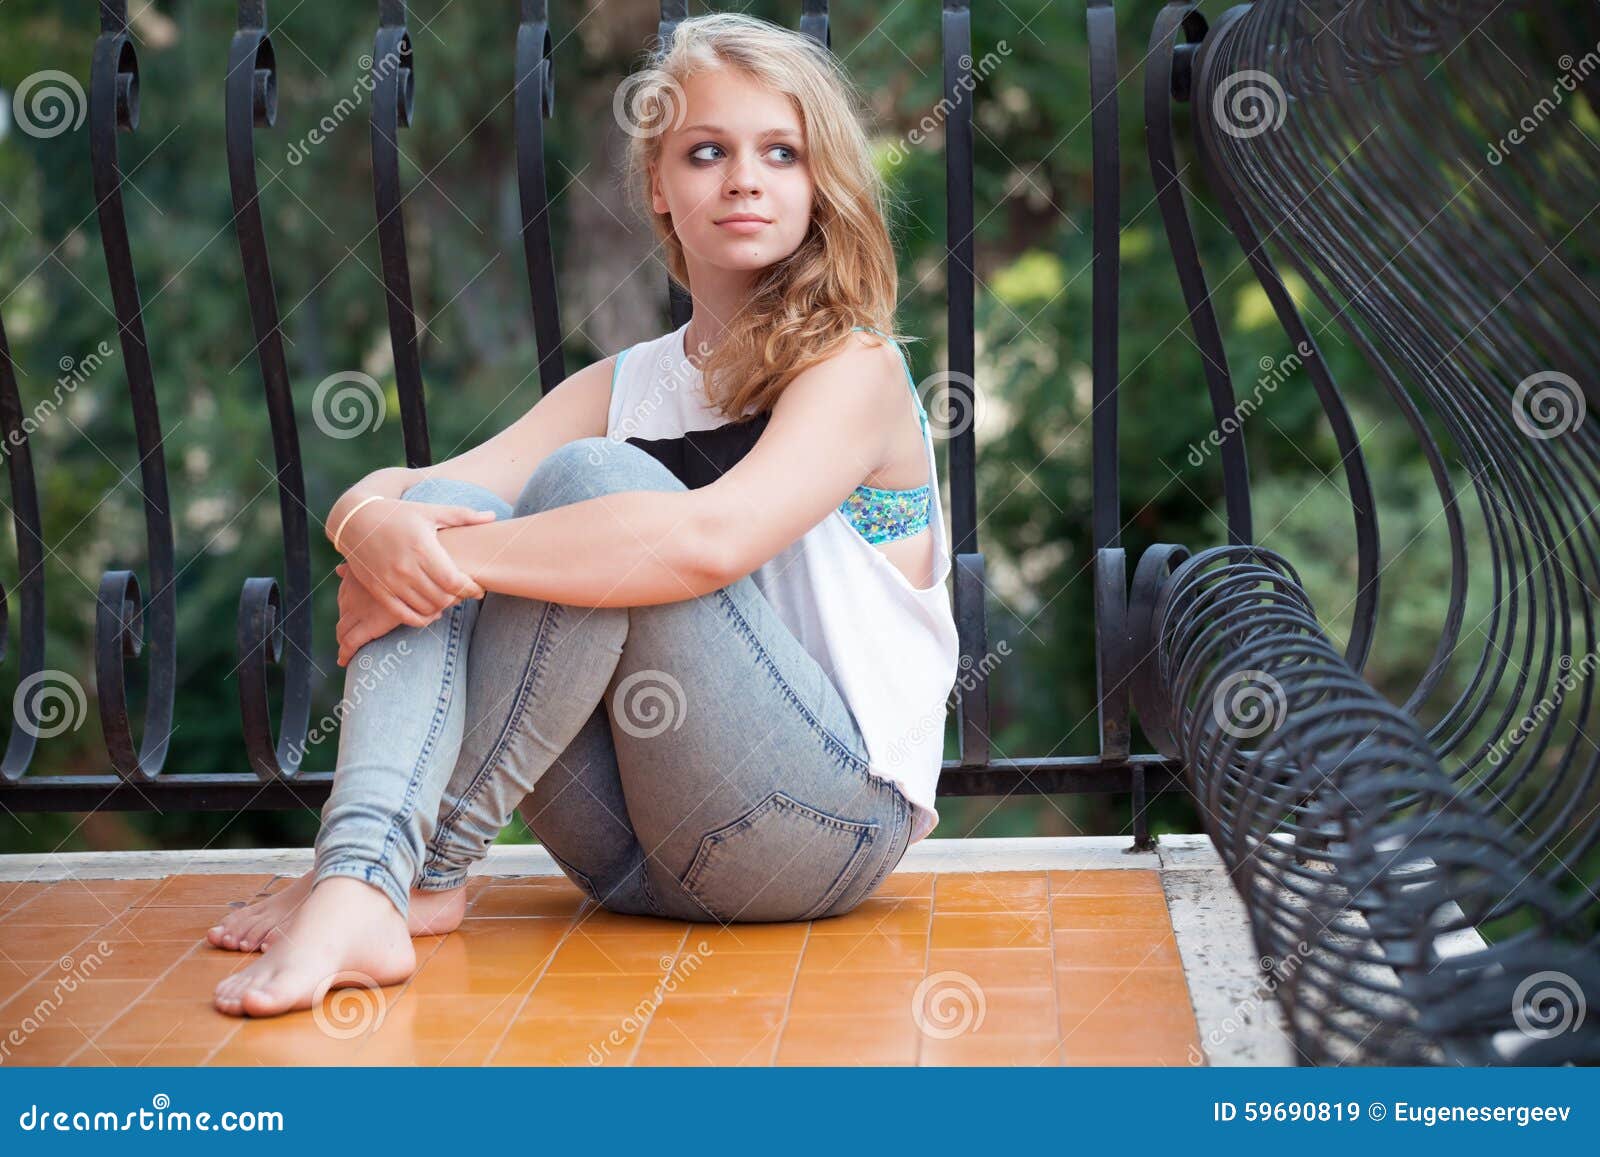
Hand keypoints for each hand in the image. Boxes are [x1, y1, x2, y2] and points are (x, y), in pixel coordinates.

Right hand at [334, 497, 494, 625]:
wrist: (355, 520)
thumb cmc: (398, 514)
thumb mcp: (430, 512)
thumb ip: (463, 516)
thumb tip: (493, 516)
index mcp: (422, 547)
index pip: (454, 581)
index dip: (471, 589)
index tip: (478, 589)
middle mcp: (406, 567)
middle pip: (443, 598)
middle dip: (458, 599)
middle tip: (464, 594)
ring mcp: (390, 581)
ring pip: (426, 608)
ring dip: (442, 608)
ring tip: (448, 599)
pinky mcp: (378, 590)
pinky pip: (404, 615)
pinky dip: (421, 619)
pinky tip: (431, 612)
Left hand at [335, 562, 412, 666]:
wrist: (418, 579)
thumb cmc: (406, 570)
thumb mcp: (382, 564)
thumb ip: (358, 567)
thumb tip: (337, 569)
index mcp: (354, 581)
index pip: (344, 599)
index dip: (347, 611)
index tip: (352, 618)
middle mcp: (352, 596)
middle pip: (343, 616)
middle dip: (344, 628)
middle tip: (348, 638)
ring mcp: (358, 611)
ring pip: (342, 631)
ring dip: (343, 641)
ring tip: (346, 651)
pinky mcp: (369, 625)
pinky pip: (350, 642)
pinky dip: (345, 653)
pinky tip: (344, 661)